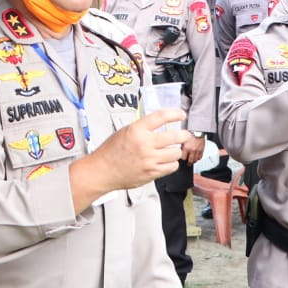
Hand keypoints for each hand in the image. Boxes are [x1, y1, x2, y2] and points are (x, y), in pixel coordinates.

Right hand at [70, 110, 187, 209]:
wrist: (103, 171)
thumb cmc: (111, 152)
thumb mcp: (124, 131)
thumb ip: (142, 128)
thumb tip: (160, 123)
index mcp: (136, 130)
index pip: (161, 117)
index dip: (175, 114)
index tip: (180, 115)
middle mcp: (144, 144)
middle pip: (175, 136)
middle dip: (184, 135)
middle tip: (184, 135)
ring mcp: (149, 159)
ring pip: (176, 153)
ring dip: (176, 150)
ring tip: (171, 150)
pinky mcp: (152, 172)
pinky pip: (172, 167)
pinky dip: (172, 163)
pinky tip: (166, 161)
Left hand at [181, 134, 205, 163]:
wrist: (198, 130)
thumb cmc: (190, 134)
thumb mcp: (183, 140)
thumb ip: (182, 147)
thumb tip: (179, 152)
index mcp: (186, 147)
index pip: (183, 158)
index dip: (182, 159)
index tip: (182, 159)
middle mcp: (192, 150)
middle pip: (190, 161)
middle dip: (188, 163)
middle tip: (187, 164)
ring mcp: (198, 150)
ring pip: (196, 160)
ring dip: (193, 161)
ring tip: (191, 162)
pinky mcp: (202, 150)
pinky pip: (200, 157)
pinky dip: (198, 158)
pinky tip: (196, 158)